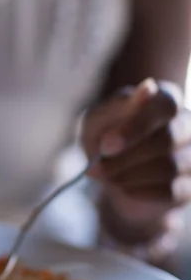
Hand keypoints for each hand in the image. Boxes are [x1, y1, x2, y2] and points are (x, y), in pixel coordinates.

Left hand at [82, 78, 190, 240]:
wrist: (112, 175)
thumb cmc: (105, 139)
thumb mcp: (98, 121)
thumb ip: (119, 106)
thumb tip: (148, 88)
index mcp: (167, 100)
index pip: (165, 106)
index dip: (136, 127)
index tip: (106, 146)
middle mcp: (188, 124)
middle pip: (168, 139)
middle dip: (126, 158)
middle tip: (98, 168)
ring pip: (169, 168)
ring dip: (130, 176)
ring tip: (109, 177)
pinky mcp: (190, 186)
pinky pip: (171, 190)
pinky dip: (140, 192)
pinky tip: (125, 188)